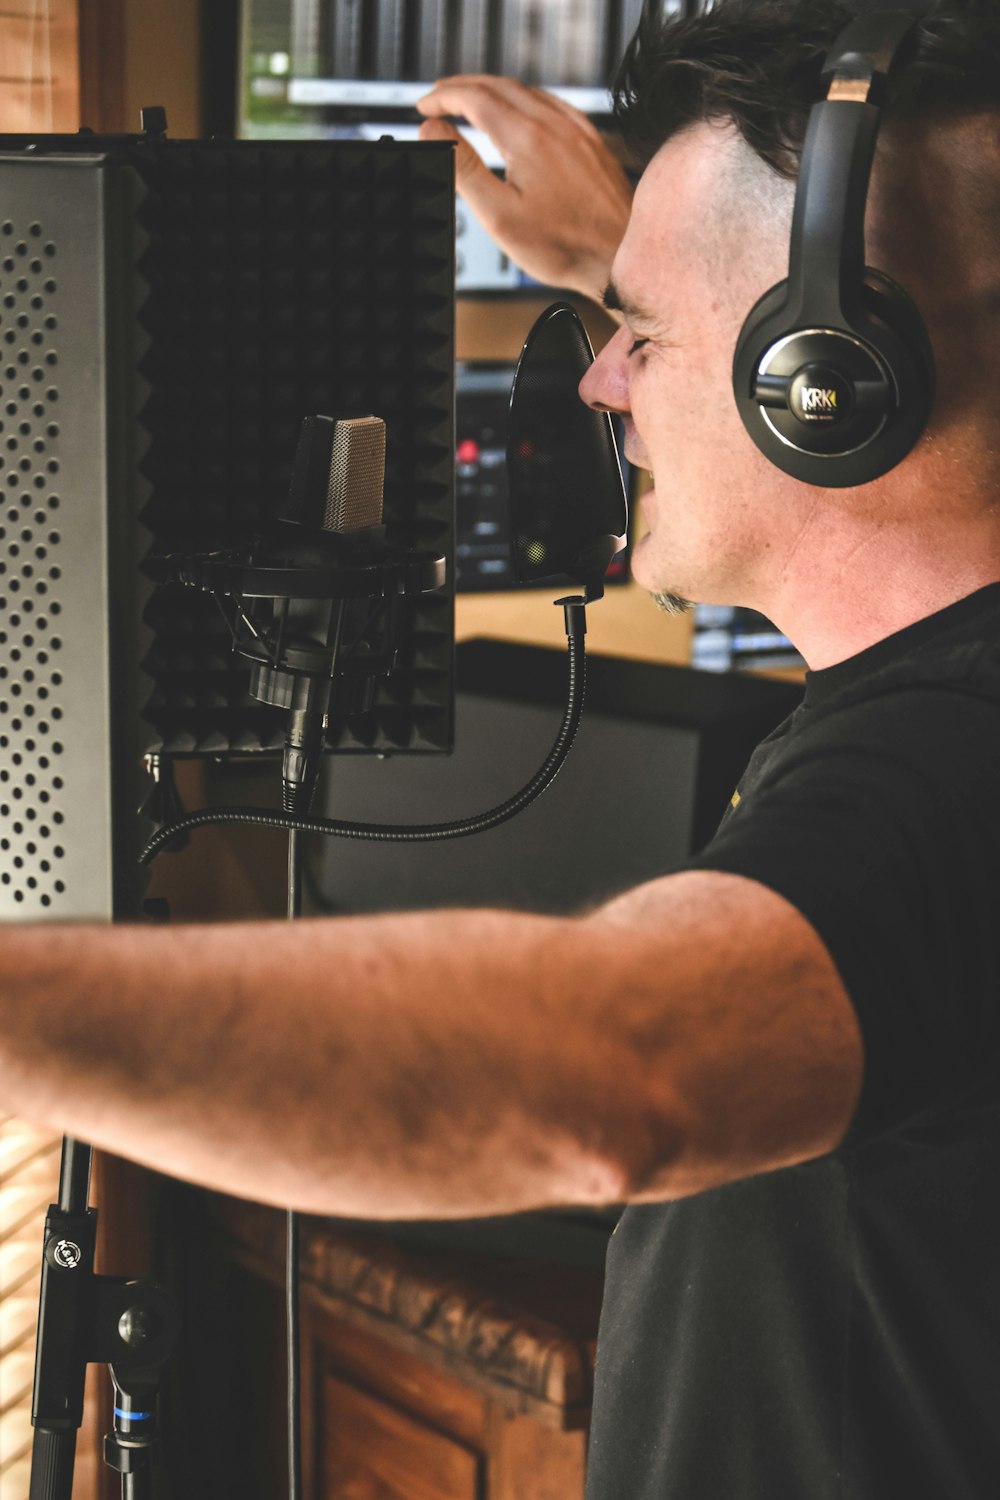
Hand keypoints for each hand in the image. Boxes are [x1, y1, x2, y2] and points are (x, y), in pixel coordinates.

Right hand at [416, 76, 632, 302]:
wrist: (619, 254)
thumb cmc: (564, 245)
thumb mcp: (499, 215)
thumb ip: (463, 168)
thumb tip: (434, 131)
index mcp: (527, 137)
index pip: (474, 98)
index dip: (443, 98)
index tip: (425, 106)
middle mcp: (554, 124)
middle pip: (498, 86)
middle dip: (462, 88)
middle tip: (439, 98)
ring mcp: (576, 129)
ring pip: (526, 91)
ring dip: (492, 90)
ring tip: (470, 102)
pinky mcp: (591, 139)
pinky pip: (552, 103)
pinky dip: (523, 99)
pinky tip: (520, 113)